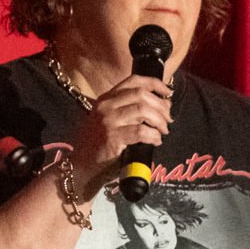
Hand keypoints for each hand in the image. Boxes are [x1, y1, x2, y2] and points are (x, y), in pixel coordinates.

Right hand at [72, 74, 172, 188]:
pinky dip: (154, 136)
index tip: (167, 92)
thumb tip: (161, 105)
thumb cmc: (99, 146)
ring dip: (159, 120)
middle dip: (161, 105)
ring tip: (163, 131)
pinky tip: (156, 141)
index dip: (154, 84)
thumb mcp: (109, 121)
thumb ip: (129, 111)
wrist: (81, 166)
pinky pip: (141, 131)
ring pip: (143, 110)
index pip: (133, 81)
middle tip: (168, 118)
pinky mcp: (112, 137)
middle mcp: (105, 106)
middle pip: (141, 94)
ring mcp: (107, 121)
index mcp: (106, 99)